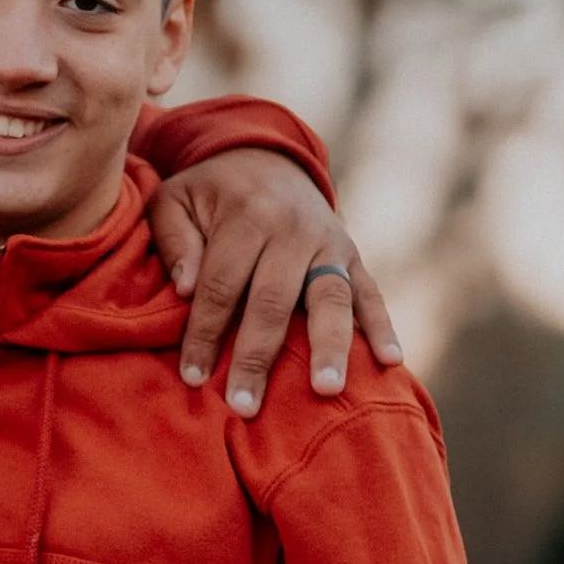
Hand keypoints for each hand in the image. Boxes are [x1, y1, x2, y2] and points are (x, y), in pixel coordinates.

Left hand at [147, 147, 401, 414]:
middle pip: (274, 300)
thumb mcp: (174, 199)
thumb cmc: (210, 193)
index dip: (204, 332)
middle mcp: (294, 228)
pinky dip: (382, 326)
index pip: (222, 284)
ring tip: (325, 390)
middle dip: (257, 356)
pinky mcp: (353, 256)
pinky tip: (390, 362)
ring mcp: (330, 243)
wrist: (267, 158)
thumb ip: (174, 240)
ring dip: (329, 347)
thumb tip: (185, 289)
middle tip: (244, 406)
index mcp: (247, 215)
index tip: (191, 376)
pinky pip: (371, 293)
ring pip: (330, 299)